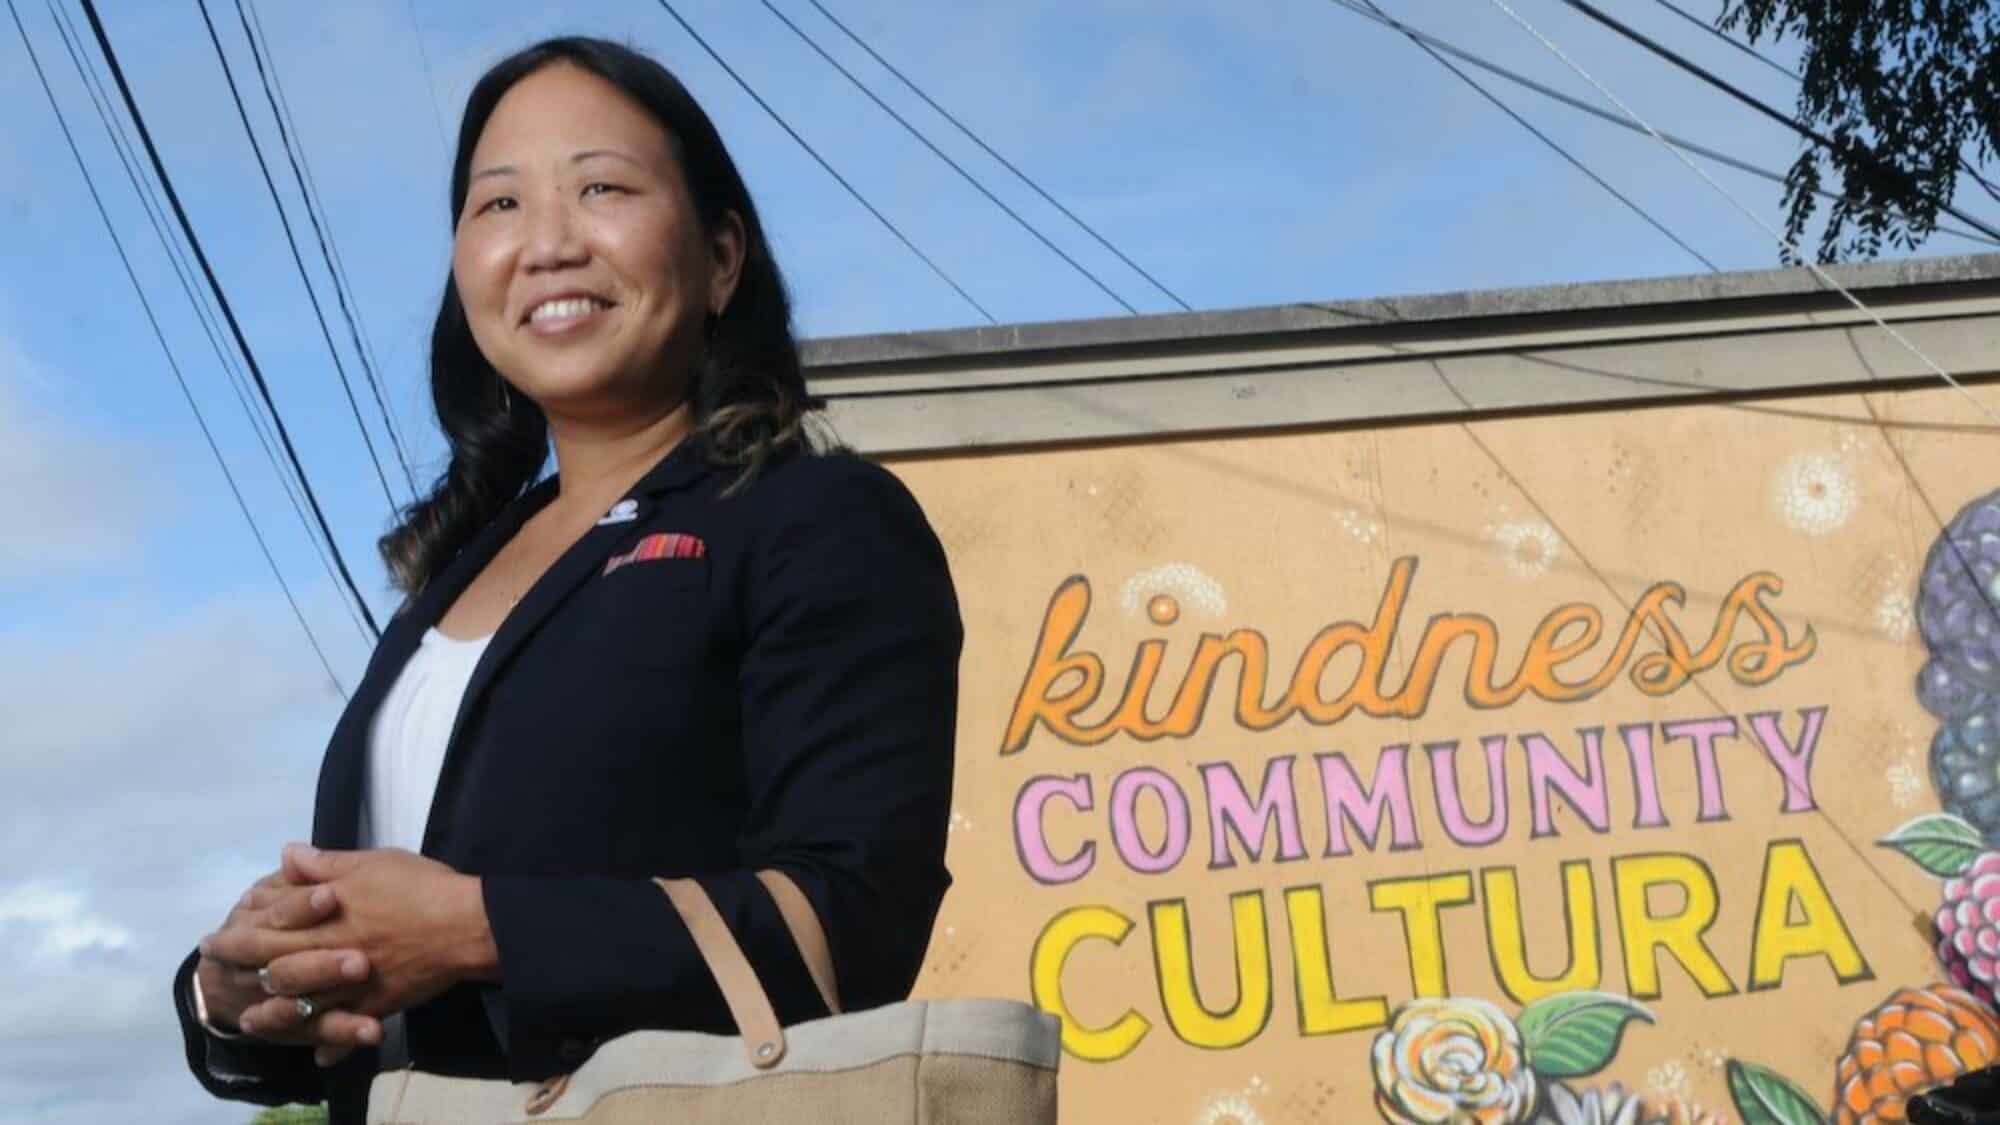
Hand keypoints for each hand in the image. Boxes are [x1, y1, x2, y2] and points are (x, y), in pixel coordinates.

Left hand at [204, 845, 497, 1028]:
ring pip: (302, 1007)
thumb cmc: (419, 887)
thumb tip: (287, 854)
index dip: (236, 934)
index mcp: (324, 918)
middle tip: (218, 980)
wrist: (465, 924)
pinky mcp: (377, 1005)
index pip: (267, 929)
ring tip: (251, 1021)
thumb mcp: (371, 864)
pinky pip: (348, 1029)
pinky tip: (322, 1053)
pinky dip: (333, 1043)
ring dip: (273, 1016)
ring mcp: (352, 985)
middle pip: (274, 970)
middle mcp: (329, 954)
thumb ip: (326, 864)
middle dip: (241, 974)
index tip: (213, 939)